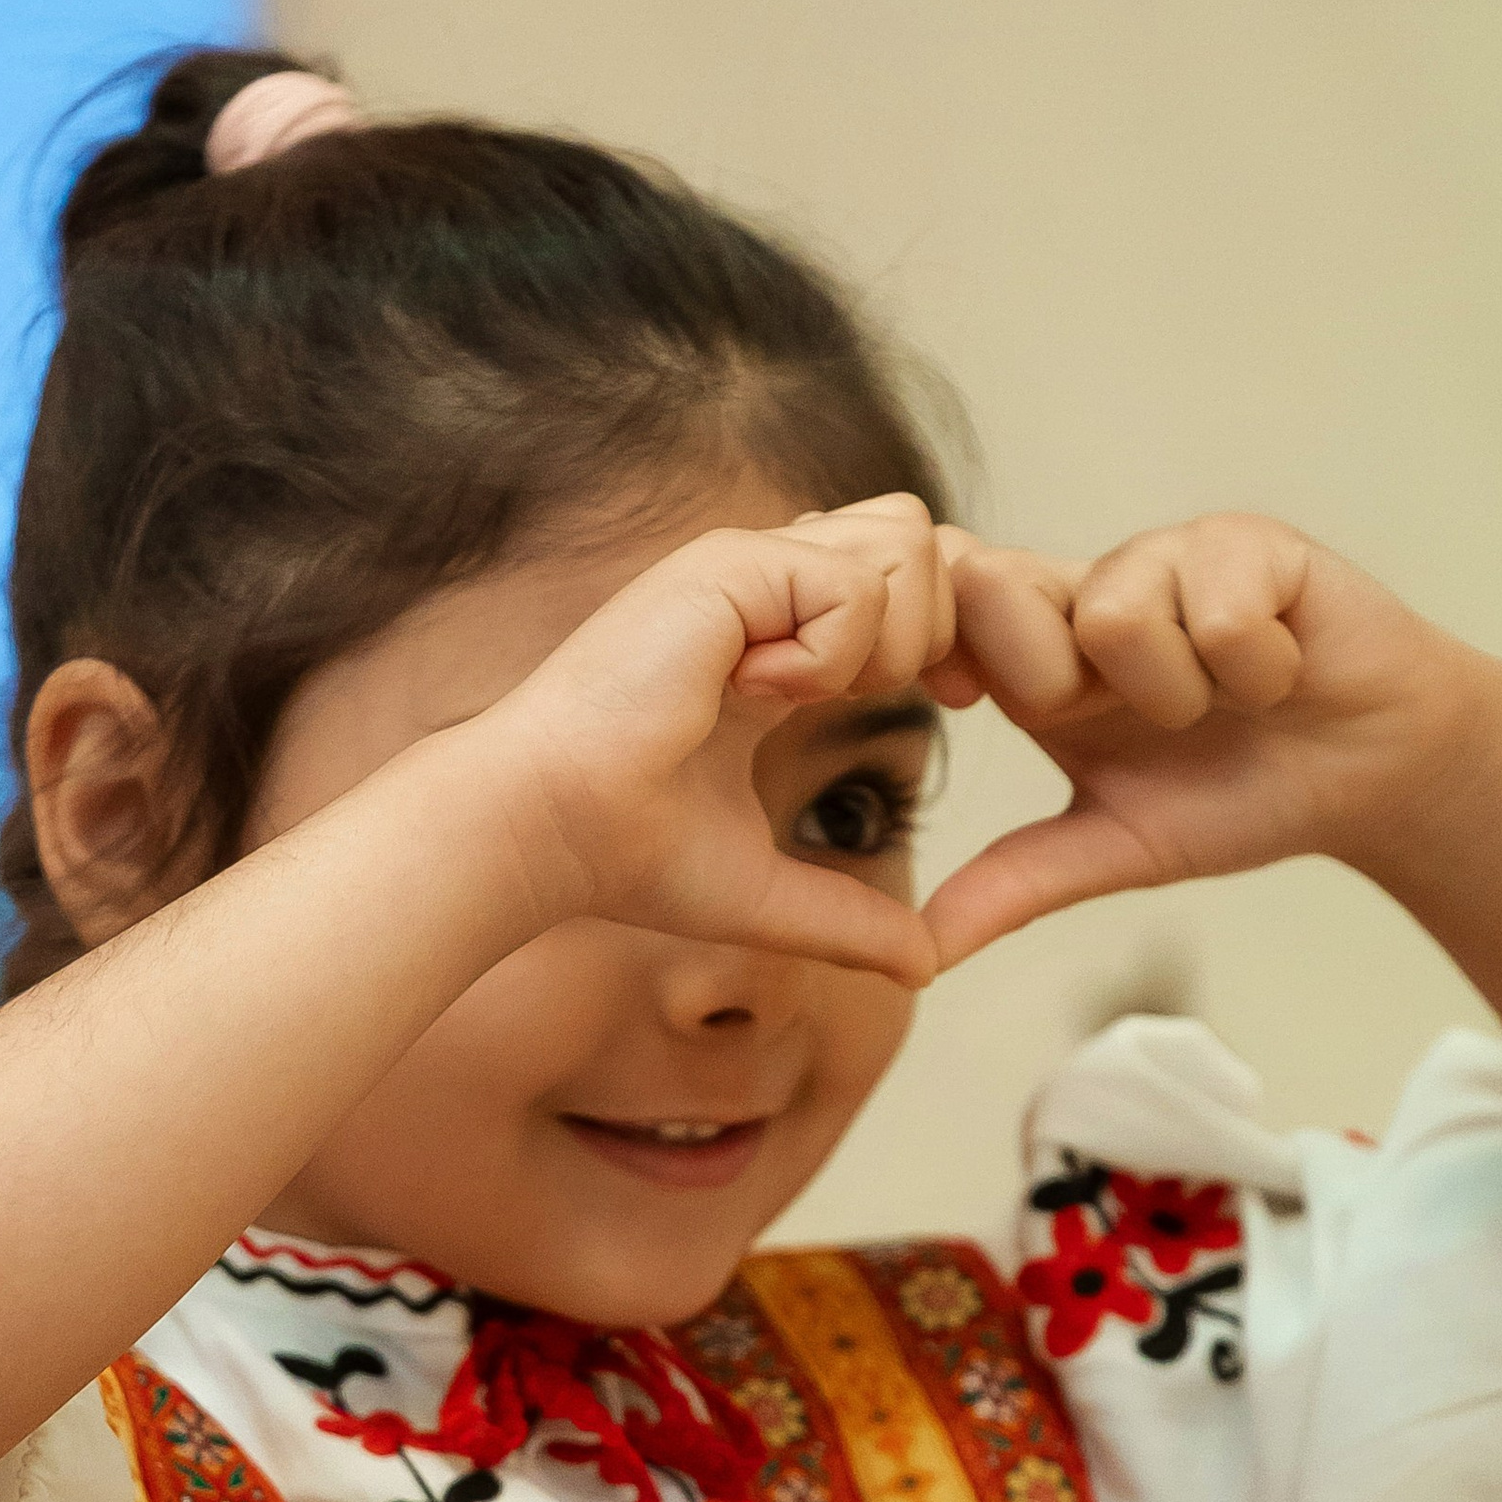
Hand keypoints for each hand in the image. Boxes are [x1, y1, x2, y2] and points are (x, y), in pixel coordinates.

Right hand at [471, 492, 952, 979]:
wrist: (545, 832)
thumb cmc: (626, 856)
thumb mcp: (768, 891)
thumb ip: (850, 918)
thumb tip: (926, 968)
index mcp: (775, 639)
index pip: (901, 581)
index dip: (945, 630)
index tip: (956, 700)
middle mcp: (762, 585)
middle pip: (915, 533)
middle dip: (937, 617)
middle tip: (884, 696)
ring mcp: (745, 567)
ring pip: (904, 538)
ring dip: (890, 633)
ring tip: (806, 699)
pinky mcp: (726, 567)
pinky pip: (854, 587)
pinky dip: (833, 656)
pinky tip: (753, 695)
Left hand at [918, 514, 1491, 964]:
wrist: (1376, 772)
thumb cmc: (1243, 795)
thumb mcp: (1118, 847)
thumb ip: (1013, 886)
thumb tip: (914, 958)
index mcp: (1038, 656)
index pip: (939, 606)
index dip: (938, 649)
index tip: (967, 699)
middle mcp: (1087, 591)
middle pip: (991, 583)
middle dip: (1052, 681)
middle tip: (1130, 721)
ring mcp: (1167, 556)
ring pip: (1111, 614)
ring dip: (1178, 692)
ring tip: (1223, 702)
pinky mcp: (1247, 541)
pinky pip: (1216, 609)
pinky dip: (1255, 668)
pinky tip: (1282, 670)